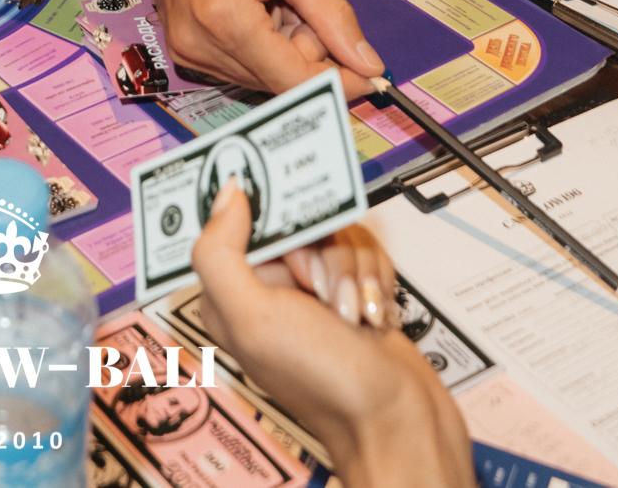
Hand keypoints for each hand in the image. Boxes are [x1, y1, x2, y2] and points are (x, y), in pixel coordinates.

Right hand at [128, 0, 383, 97]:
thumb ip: (332, 14)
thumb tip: (367, 62)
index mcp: (226, 22)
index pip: (296, 82)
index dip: (341, 83)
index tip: (373, 75)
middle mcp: (201, 48)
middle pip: (280, 80)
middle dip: (307, 48)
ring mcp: (187, 51)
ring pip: (262, 74)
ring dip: (284, 44)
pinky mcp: (182, 47)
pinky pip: (240, 62)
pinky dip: (261, 41)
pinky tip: (255, 1)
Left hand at [191, 189, 473, 487]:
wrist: (396, 423)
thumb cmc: (322, 383)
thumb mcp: (252, 318)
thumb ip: (221, 253)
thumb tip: (227, 194)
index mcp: (231, 292)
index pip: (239, 218)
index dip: (270, 219)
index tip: (295, 246)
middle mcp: (270, 288)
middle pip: (297, 219)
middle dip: (323, 253)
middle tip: (324, 295)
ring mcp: (314, 290)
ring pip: (336, 233)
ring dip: (353, 271)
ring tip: (353, 315)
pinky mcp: (353, 290)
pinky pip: (365, 251)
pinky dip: (375, 278)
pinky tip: (374, 315)